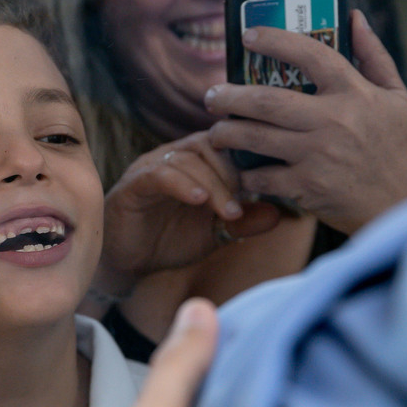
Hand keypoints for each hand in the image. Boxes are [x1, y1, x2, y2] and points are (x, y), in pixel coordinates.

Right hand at [95, 133, 280, 298]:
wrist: (128, 262)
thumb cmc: (168, 241)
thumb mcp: (213, 234)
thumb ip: (243, 223)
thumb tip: (278, 214)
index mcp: (194, 163)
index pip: (225, 144)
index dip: (246, 162)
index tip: (263, 190)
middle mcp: (173, 157)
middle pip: (209, 146)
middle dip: (230, 175)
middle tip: (239, 208)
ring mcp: (152, 167)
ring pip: (188, 159)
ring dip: (212, 185)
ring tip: (226, 212)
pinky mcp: (134, 184)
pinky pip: (160, 174)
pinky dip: (183, 185)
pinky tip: (199, 201)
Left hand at [206, 10, 406, 233]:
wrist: (400, 205)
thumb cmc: (396, 147)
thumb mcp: (396, 96)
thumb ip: (373, 55)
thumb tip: (353, 17)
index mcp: (355, 93)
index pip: (311, 54)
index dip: (276, 41)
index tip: (248, 35)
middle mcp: (333, 121)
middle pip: (267, 100)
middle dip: (230, 96)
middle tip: (211, 95)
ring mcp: (317, 155)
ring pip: (256, 137)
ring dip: (226, 133)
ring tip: (214, 132)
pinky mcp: (306, 186)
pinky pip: (262, 176)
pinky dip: (245, 173)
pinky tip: (238, 167)